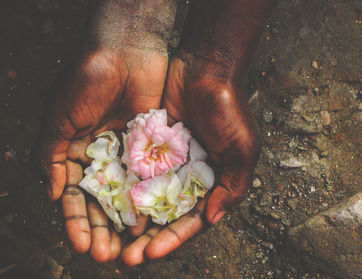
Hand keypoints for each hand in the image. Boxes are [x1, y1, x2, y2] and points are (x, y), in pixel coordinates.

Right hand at [39, 48, 167, 261]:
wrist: (124, 53)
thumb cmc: (85, 82)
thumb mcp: (58, 119)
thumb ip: (50, 157)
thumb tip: (51, 196)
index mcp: (76, 154)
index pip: (75, 197)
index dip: (76, 222)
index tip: (81, 246)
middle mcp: (103, 158)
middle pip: (102, 203)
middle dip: (103, 230)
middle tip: (107, 256)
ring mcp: (128, 155)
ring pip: (127, 197)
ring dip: (125, 223)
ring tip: (128, 248)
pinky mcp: (151, 149)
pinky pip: (149, 180)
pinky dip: (148, 201)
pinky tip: (149, 221)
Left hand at [121, 55, 260, 266]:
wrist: (206, 70)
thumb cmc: (229, 109)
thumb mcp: (242, 149)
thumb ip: (232, 185)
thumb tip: (212, 218)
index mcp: (212, 183)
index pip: (192, 221)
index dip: (173, 239)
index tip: (151, 253)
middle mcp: (189, 178)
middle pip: (166, 216)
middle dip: (148, 237)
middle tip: (126, 257)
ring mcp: (168, 164)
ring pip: (147, 198)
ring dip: (132, 219)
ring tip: (111, 238)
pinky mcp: (150, 147)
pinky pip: (135, 171)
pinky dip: (124, 188)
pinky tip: (108, 204)